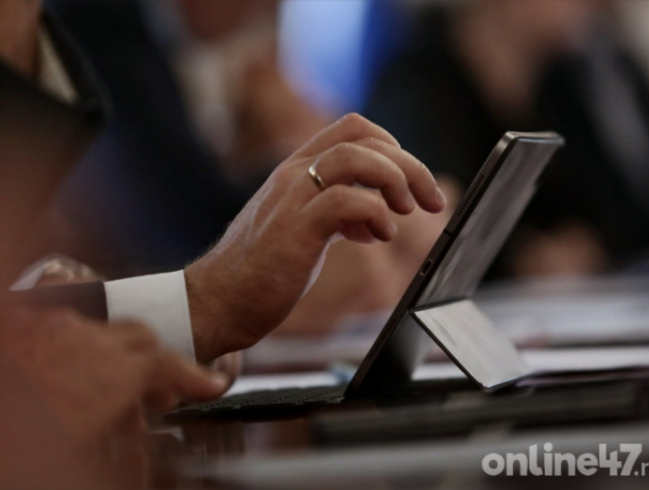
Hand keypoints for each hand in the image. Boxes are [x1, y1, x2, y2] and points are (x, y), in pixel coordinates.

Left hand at [0, 307, 229, 489]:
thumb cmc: (30, 436)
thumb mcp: (89, 458)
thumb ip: (127, 454)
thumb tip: (141, 455)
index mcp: (114, 374)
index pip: (170, 366)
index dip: (196, 377)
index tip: (211, 385)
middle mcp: (89, 340)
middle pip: (142, 337)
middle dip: (155, 360)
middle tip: (152, 395)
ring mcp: (52, 325)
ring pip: (101, 328)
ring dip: (111, 354)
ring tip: (98, 390)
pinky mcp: (20, 320)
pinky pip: (60, 321)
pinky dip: (72, 343)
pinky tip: (55, 371)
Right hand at [185, 113, 445, 361]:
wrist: (219, 302)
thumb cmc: (262, 270)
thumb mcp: (305, 229)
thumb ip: (337, 214)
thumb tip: (377, 217)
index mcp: (295, 170)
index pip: (353, 128)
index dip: (392, 146)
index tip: (409, 181)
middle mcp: (292, 175)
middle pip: (364, 138)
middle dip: (409, 165)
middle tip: (429, 200)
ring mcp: (291, 199)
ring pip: (355, 157)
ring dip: (395, 180)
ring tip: (404, 212)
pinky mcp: (294, 230)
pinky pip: (345, 200)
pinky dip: (375, 214)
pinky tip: (380, 236)